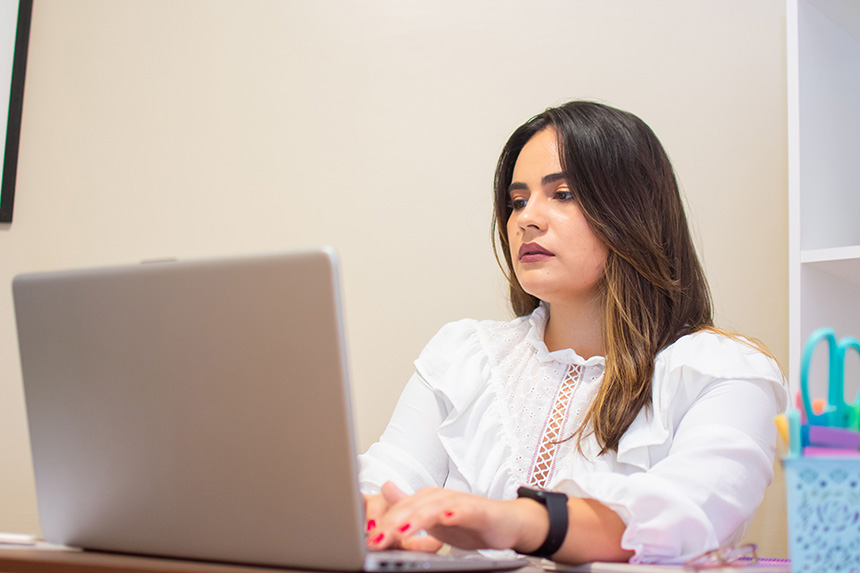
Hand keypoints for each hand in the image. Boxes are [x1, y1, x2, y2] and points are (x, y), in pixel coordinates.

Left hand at [366, 482, 547, 553]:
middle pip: (411, 507)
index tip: (364, 538)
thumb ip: (408, 505)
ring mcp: (458, 502)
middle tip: (375, 539)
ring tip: (400, 530)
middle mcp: (439, 497)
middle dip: (391, 523)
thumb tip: (384, 487)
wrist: (507, 523)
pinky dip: (454, 512)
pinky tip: (447, 517)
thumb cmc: (469, 522)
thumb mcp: (432, 517)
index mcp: (425, 500)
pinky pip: (464, 510)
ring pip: (433, 507)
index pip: (398, 510)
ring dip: (416, 518)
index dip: (381, 523)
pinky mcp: (478, 510)